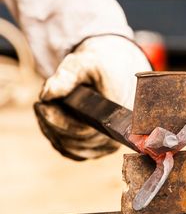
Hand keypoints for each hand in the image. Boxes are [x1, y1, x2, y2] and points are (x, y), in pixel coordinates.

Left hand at [38, 35, 150, 159]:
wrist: (116, 69)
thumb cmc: (102, 66)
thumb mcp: (86, 62)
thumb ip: (68, 75)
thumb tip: (46, 95)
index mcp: (117, 115)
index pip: (82, 131)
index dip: (58, 122)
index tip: (41, 105)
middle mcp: (115, 136)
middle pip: (73, 142)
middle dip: (50, 122)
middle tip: (40, 103)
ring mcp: (106, 145)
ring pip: (69, 148)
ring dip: (51, 129)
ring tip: (46, 107)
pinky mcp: (96, 148)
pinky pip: (71, 150)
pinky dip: (57, 136)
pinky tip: (51, 118)